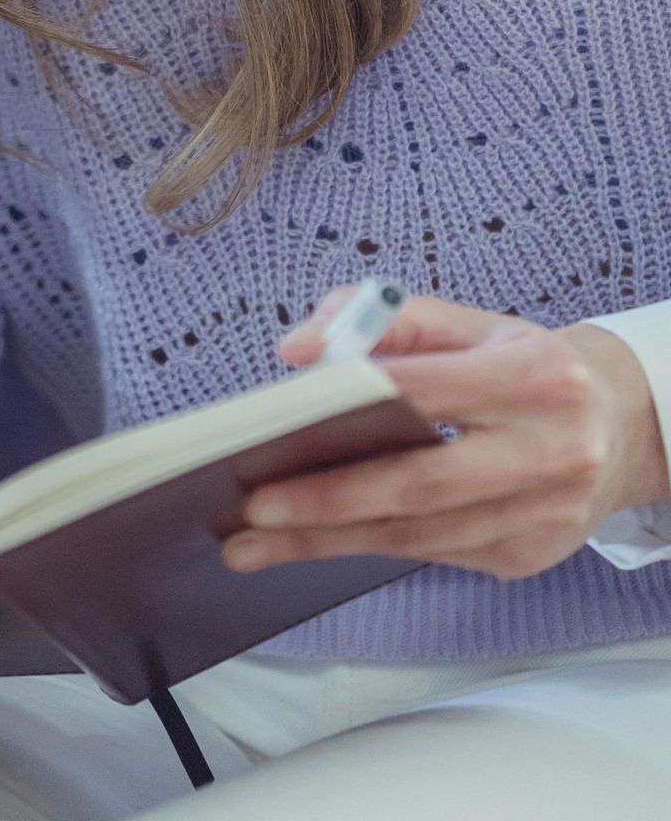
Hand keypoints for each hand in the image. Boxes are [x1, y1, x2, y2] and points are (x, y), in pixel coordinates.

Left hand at [221, 289, 670, 581]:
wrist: (621, 425)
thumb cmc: (528, 365)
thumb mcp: (471, 324)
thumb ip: (384, 318)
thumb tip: (300, 349)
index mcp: (533, 378)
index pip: (424, 390)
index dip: (347, 403)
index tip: (275, 422)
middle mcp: (549, 452)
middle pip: (420, 484)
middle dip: (328, 500)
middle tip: (254, 509)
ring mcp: (544, 516)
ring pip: (421, 535)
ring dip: (333, 540)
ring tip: (257, 542)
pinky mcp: (530, 557)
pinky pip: (436, 553)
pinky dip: (373, 545)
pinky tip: (318, 542)